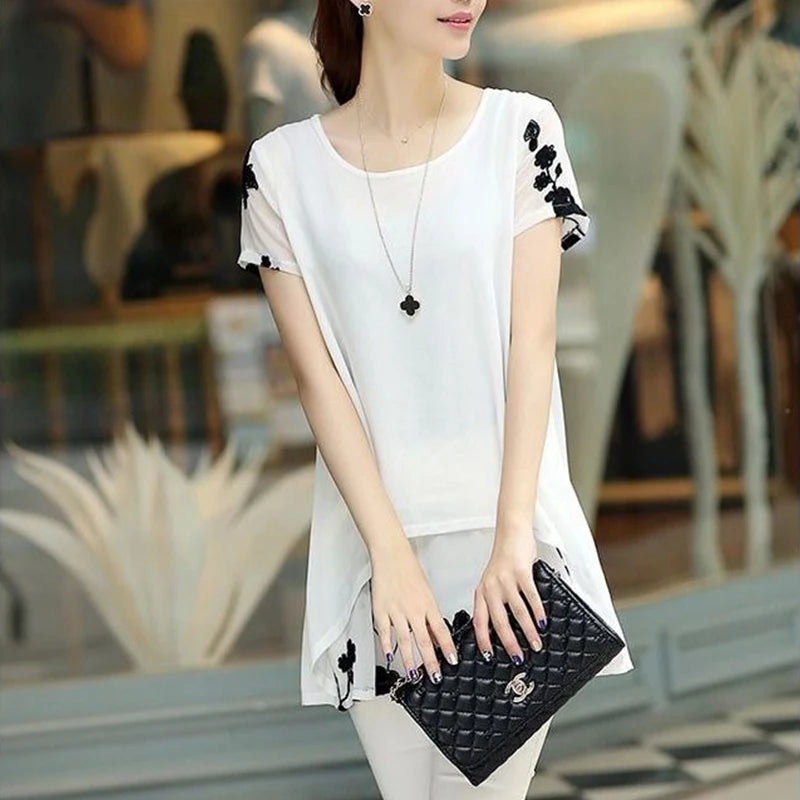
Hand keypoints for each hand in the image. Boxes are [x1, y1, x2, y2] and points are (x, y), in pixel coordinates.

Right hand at [370, 539, 458, 682]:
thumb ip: (429, 615)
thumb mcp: (426, 592)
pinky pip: (385, 632)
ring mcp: (396, 611)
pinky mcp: (381, 610)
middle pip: (424, 641)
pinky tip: (389, 656)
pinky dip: (387, 645)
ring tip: (413, 673)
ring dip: (410, 659)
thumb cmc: (409, 570)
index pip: (441, 631)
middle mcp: (413, 610)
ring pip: (404, 640)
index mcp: (428, 604)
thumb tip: (434, 635)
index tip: (452, 661)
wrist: (391, 555)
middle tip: (434, 676)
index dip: (447, 648)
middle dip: (430, 662)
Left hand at [472, 527, 546, 662]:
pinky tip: (542, 622)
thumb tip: (503, 629)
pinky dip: (537, 612)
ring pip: (517, 612)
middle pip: (499, 622)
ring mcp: (505, 580)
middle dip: (509, 643)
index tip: (488, 656)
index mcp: (481, 592)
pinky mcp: (520, 573)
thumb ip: (494, 602)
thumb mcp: (492, 583)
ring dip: (527, 631)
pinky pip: (530, 597)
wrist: (510, 534)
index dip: (483, 640)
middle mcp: (491, 588)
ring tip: (535, 644)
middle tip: (517, 658)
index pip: (479, 621)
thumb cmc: (503, 560)